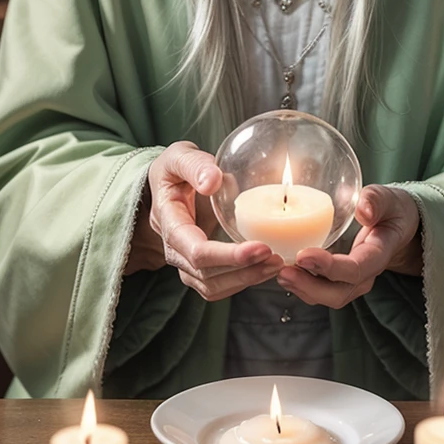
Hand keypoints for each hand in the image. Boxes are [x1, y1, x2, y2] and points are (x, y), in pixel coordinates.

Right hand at [124, 141, 282, 296]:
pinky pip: (218, 286)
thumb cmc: (174, 170)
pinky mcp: (199, 268)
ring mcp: (185, 262)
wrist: (167, 186)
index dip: (228, 255)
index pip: (196, 251)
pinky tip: (265, 268)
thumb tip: (213, 182)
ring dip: (246, 280)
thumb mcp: (179, 157)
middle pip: (206, 274)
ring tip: (276, 264)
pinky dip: (242, 282)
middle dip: (243, 270)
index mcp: (169, 222)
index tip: (261, 247)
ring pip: (212, 287)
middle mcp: (174, 249)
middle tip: (276, 258)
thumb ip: (195, 165)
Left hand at [275, 184, 421, 307]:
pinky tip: (284, 272)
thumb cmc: (391, 210)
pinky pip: (321, 290)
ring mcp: (354, 281)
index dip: (329, 268)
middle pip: (339, 293)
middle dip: (309, 286)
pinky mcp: (341, 280)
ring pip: (328, 296)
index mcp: (379, 254)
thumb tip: (363, 210)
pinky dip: (302, 285)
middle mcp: (366, 274)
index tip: (303, 255)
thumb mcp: (389, 199)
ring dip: (302, 288)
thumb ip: (377, 200)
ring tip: (278, 273)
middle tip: (283, 271)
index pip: (356, 269)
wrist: (397, 226)